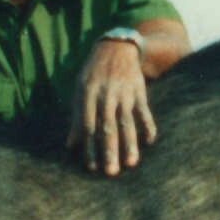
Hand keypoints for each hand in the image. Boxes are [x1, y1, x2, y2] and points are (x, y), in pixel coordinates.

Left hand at [67, 34, 154, 175]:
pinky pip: (144, 111)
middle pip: (108, 127)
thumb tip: (70, 145)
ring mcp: (124, 93)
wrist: (116, 46)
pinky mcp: (139, 91)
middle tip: (111, 173)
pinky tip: (149, 142)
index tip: (91, 168)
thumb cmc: (93, 72)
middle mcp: (106, 95)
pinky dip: (148, 126)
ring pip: (127, 122)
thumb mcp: (80, 90)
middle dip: (110, 151)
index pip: (88, 126)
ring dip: (130, 144)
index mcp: (88, 94)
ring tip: (131, 164)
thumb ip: (76, 117)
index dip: (90, 148)